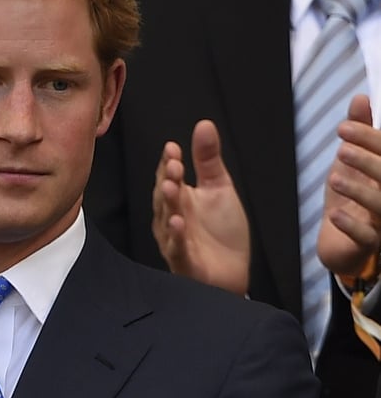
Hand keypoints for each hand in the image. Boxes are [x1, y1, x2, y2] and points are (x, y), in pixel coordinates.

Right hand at [152, 119, 249, 294]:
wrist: (232, 272)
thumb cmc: (222, 232)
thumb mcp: (219, 188)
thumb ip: (208, 160)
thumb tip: (204, 125)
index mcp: (180, 199)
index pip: (169, 177)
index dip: (169, 163)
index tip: (173, 148)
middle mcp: (172, 219)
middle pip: (165, 197)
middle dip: (168, 181)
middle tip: (174, 165)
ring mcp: (176, 241)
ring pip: (167, 221)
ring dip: (168, 205)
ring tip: (172, 188)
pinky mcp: (184, 263)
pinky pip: (177, 249)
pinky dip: (175, 237)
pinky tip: (178, 223)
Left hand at [317, 95, 380, 276]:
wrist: (340, 241)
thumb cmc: (352, 196)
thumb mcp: (353, 162)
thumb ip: (361, 132)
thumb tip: (361, 98)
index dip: (370, 138)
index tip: (344, 128)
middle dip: (368, 161)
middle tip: (341, 150)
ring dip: (359, 191)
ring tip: (334, 179)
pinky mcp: (372, 245)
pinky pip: (367, 237)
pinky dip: (351, 225)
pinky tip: (335, 214)